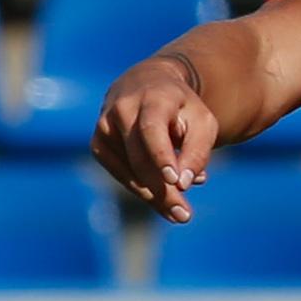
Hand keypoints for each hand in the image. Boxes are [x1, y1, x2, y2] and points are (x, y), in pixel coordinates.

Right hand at [95, 54, 221, 224]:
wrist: (147, 85)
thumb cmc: (182, 107)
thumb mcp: (202, 121)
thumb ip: (197, 150)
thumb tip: (183, 184)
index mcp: (152, 97)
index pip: (151, 128)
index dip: (161, 156)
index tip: (175, 181)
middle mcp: (122, 109)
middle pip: (140, 157)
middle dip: (163, 189)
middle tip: (184, 215)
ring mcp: (105, 127)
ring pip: (128, 170)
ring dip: (153, 195)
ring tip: (179, 213)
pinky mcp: (98, 144)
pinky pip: (120, 173)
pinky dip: (141, 188)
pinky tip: (162, 198)